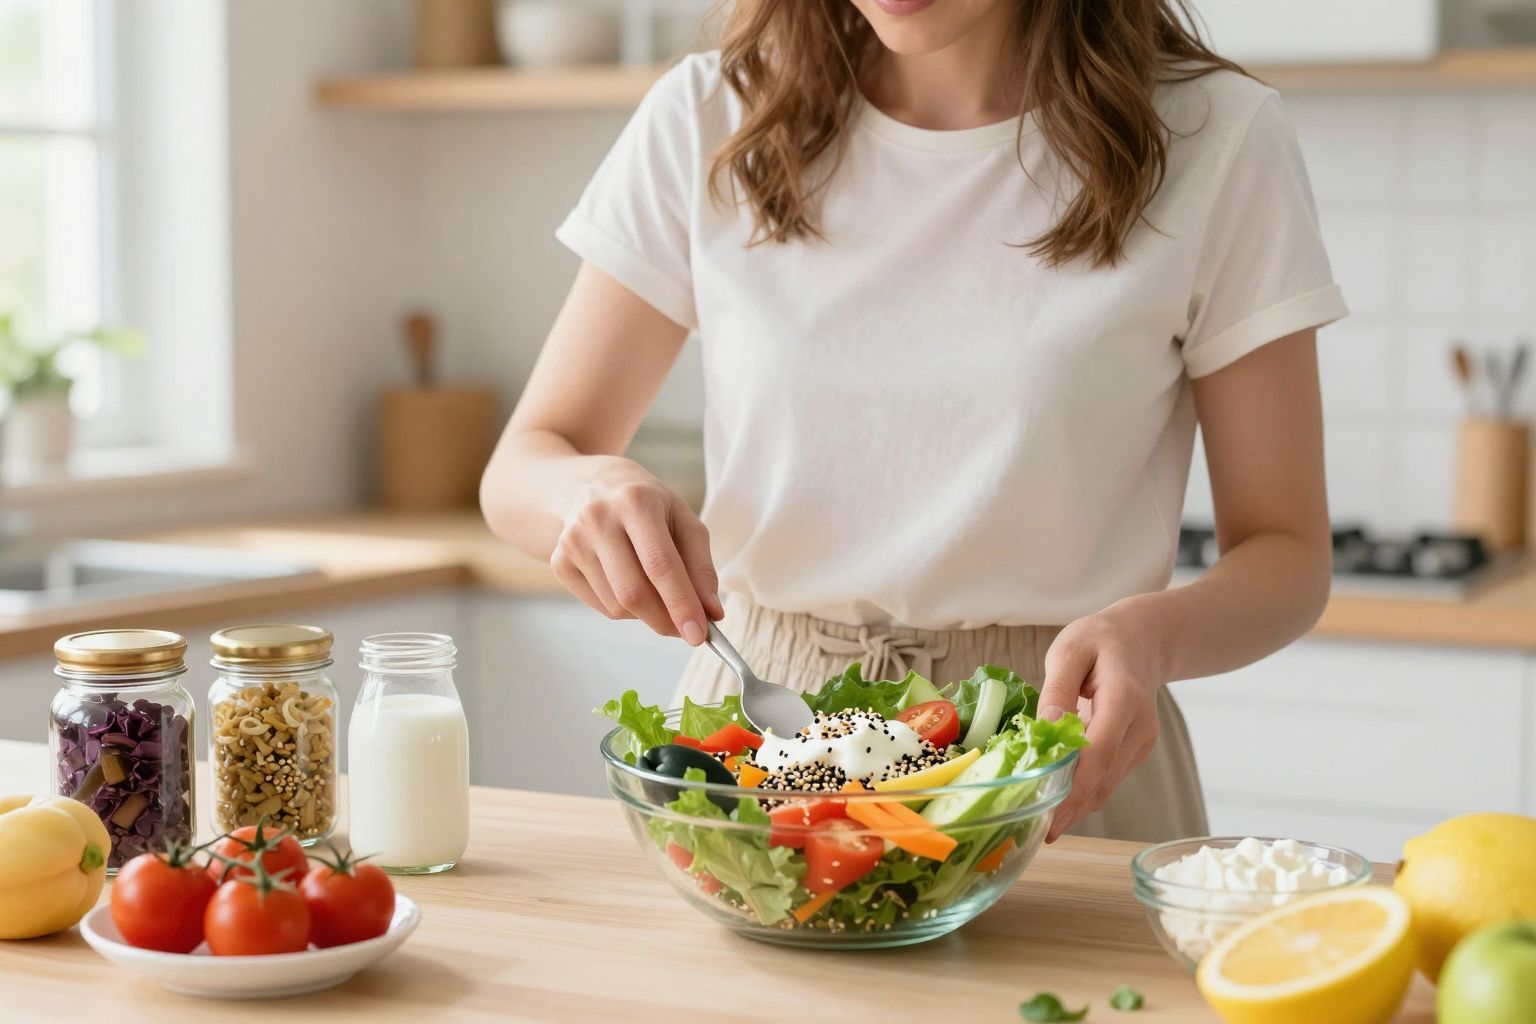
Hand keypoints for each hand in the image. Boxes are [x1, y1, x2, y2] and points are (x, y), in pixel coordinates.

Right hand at [550, 458, 722, 642]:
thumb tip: (711, 613)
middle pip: (633, 593)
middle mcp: (598, 519)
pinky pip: (600, 607)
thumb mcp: (682, 519)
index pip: (660, 564)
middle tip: (686, 629)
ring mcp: (573, 541)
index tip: (699, 636)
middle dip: (665, 620)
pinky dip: (623, 609)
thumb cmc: (647, 506)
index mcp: (636, 502)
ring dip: (646, 613)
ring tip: (654, 587)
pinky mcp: (559, 562)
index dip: (681, 604)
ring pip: (617, 606)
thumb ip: (701, 567)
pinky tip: (627, 581)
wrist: (589, 486)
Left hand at [1038, 606, 1167, 841]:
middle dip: (1070, 807)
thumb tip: (1047, 724)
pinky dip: (1084, 792)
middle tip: (1036, 830)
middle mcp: (1140, 726)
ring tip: (1041, 821)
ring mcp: (1142, 742)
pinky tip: (1058, 801)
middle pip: (1104, 777)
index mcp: (1124, 698)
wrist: (1141, 641)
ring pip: (1107, 784)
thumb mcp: (1070, 649)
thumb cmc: (1100, 640)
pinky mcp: (1136, 750)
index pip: (1100, 752)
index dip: (1074, 787)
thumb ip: (1057, 687)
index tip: (1050, 813)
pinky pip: (1108, 778)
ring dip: (1076, 806)